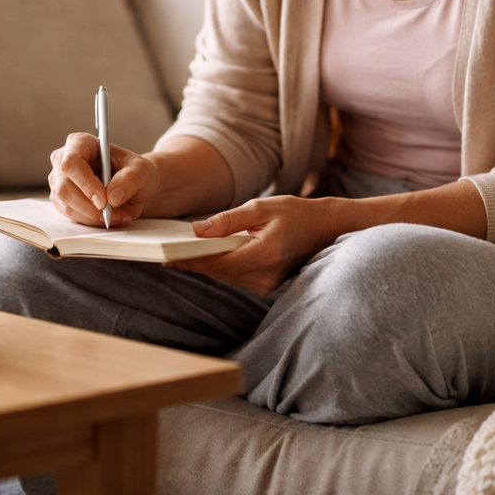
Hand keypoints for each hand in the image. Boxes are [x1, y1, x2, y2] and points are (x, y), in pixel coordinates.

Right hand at [49, 132, 163, 226]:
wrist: (134, 187)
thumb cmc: (134, 171)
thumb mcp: (142, 170)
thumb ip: (130, 179)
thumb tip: (112, 196)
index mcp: (80, 143)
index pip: (72, 161)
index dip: (85, 182)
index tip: (103, 199)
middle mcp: (64, 160)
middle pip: (64, 187)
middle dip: (89, 206)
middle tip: (111, 212)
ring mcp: (60, 182)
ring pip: (67, 205)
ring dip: (94, 216)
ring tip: (119, 215)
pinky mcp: (63, 201)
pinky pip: (73, 216)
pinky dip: (93, 221)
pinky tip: (111, 218)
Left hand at [171, 195, 354, 295]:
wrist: (327, 229)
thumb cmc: (297, 213)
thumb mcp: (261, 207)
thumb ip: (228, 220)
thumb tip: (197, 230)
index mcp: (264, 254)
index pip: (218, 263)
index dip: (190, 260)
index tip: (167, 256)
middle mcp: (265, 276)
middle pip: (218, 272)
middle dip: (193, 261)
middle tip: (167, 251)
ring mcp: (267, 285)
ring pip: (225, 276)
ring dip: (207, 264)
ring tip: (182, 250)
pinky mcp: (267, 286)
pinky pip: (236, 277)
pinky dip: (222, 266)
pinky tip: (210, 254)